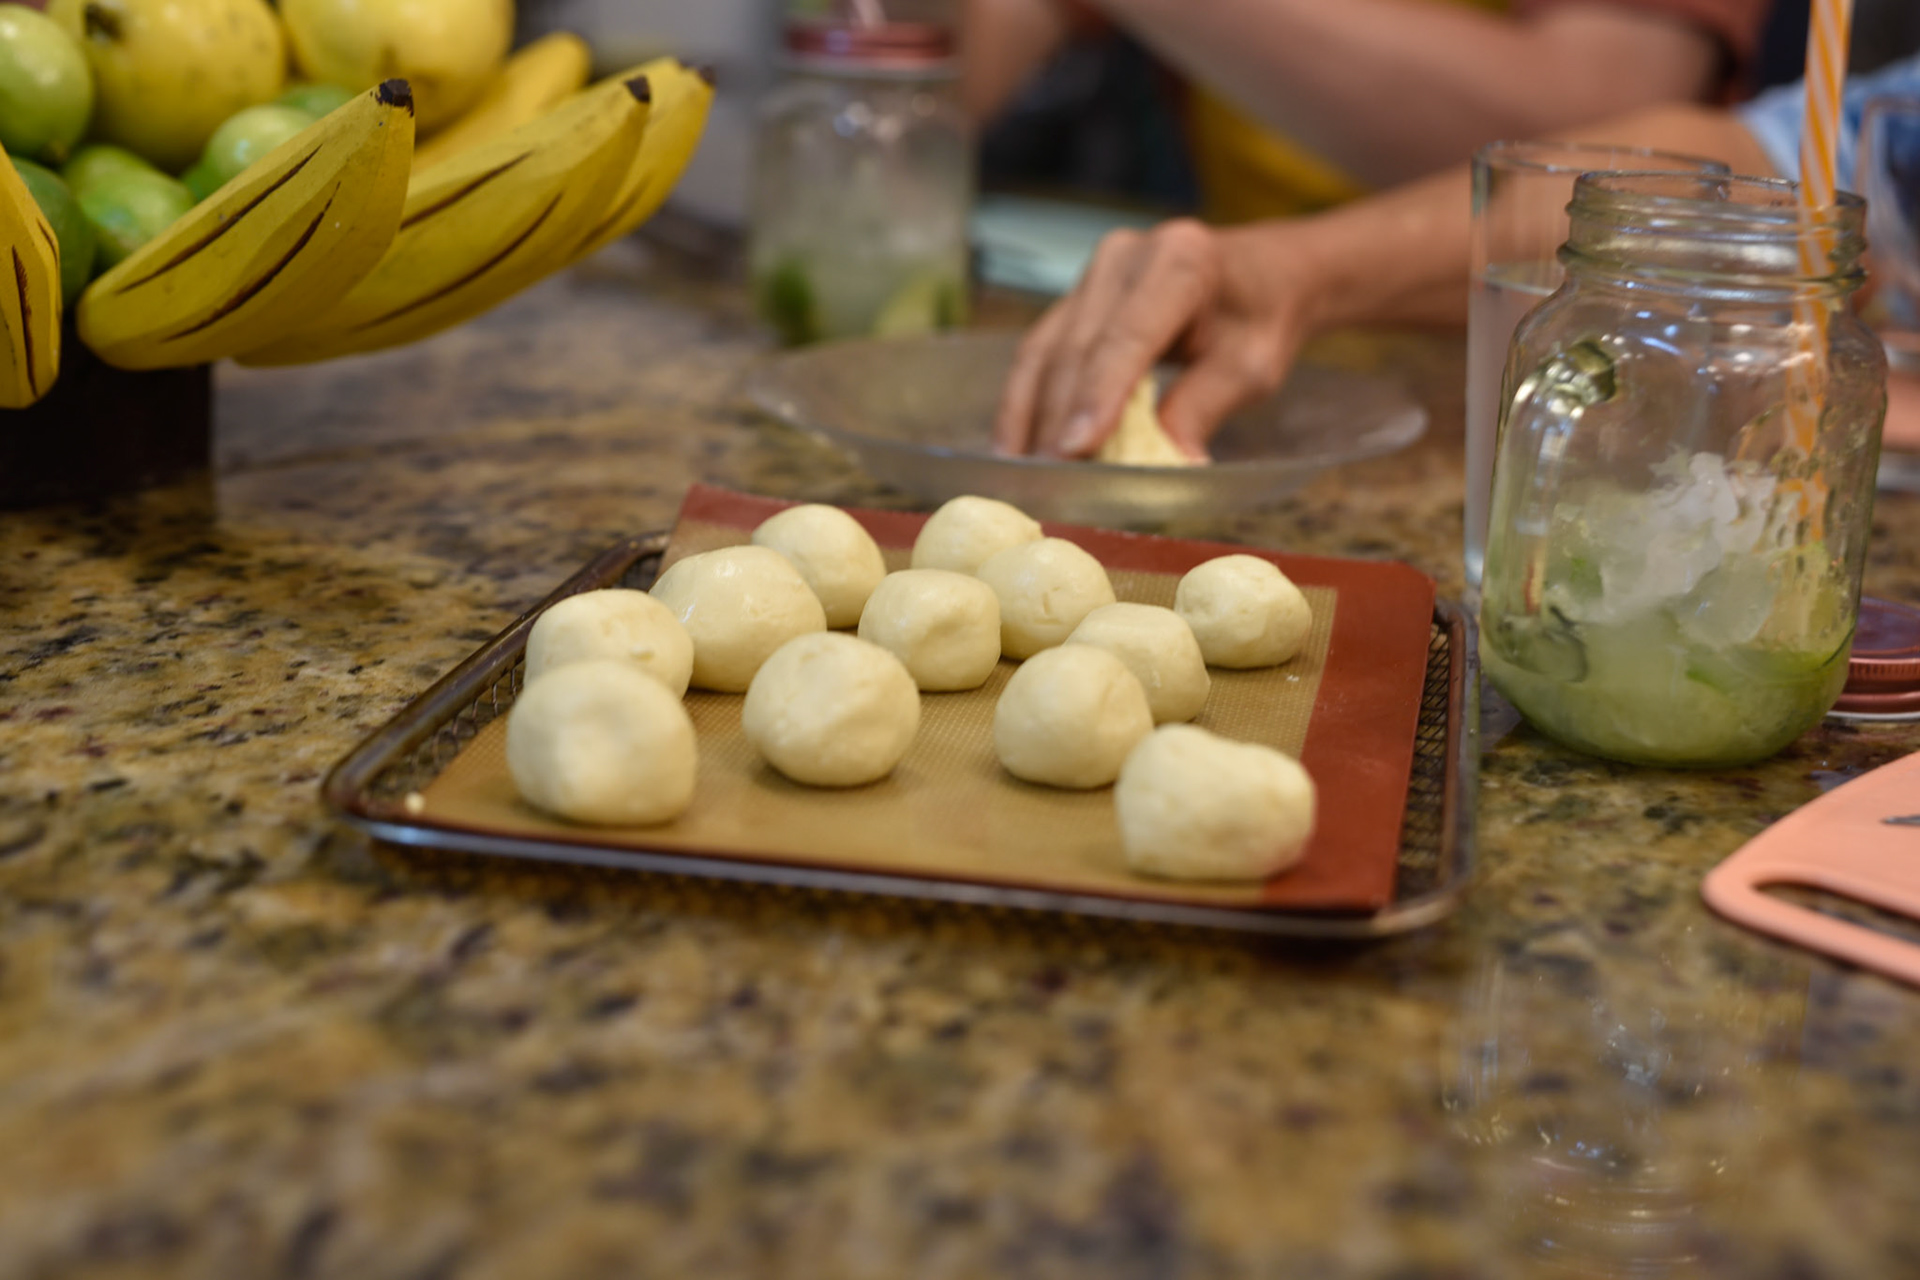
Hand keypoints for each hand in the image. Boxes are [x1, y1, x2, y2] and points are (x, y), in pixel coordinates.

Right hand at [993, 219, 1320, 458]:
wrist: (1263, 274)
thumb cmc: (1261, 319)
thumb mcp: (1249, 368)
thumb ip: (1203, 409)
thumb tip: (1168, 468)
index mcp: (1180, 261)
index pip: (1127, 336)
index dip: (1097, 395)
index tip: (1074, 450)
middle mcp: (1126, 256)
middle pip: (1078, 347)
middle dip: (1058, 418)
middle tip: (1048, 484)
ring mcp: (1094, 274)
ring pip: (1046, 350)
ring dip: (1030, 416)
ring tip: (1024, 475)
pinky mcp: (1075, 297)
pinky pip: (1040, 351)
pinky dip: (1026, 401)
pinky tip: (1016, 445)